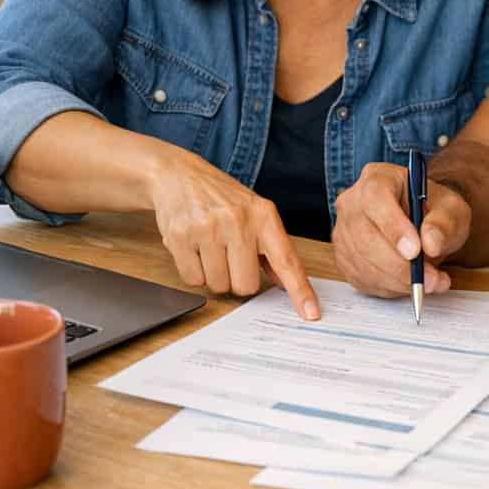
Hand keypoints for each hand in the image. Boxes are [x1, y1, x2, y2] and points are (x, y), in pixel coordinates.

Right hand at [148, 150, 318, 319]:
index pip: (287, 260)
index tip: (311, 313)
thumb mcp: (254, 212)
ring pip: (218, 285)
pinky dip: (194, 270)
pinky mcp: (180, 237)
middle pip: (246, 285)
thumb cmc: (221, 198)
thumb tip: (286, 282)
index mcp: (264, 215)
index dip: (300, 290)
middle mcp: (238, 220)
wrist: (178, 174)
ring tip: (209, 246)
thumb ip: (271, 247)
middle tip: (229, 255)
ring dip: (214, 274)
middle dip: (237, 278)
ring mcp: (208, 228)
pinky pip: (193, 280)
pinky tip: (193, 247)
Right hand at [333, 162, 468, 297]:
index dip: (393, 227)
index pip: (376, 199)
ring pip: (363, 262)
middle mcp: (353, 202)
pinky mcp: (343, 257)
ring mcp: (343, 231)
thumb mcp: (452, 209)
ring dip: (399, 281)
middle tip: (432, 279)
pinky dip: (389, 288)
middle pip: (366, 236)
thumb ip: (444, 222)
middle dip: (401, 265)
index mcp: (378, 178)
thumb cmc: (435, 211)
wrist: (424, 224)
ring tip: (430, 282)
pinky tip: (410, 283)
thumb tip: (430, 243)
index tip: (415, 251)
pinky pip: (362, 279)